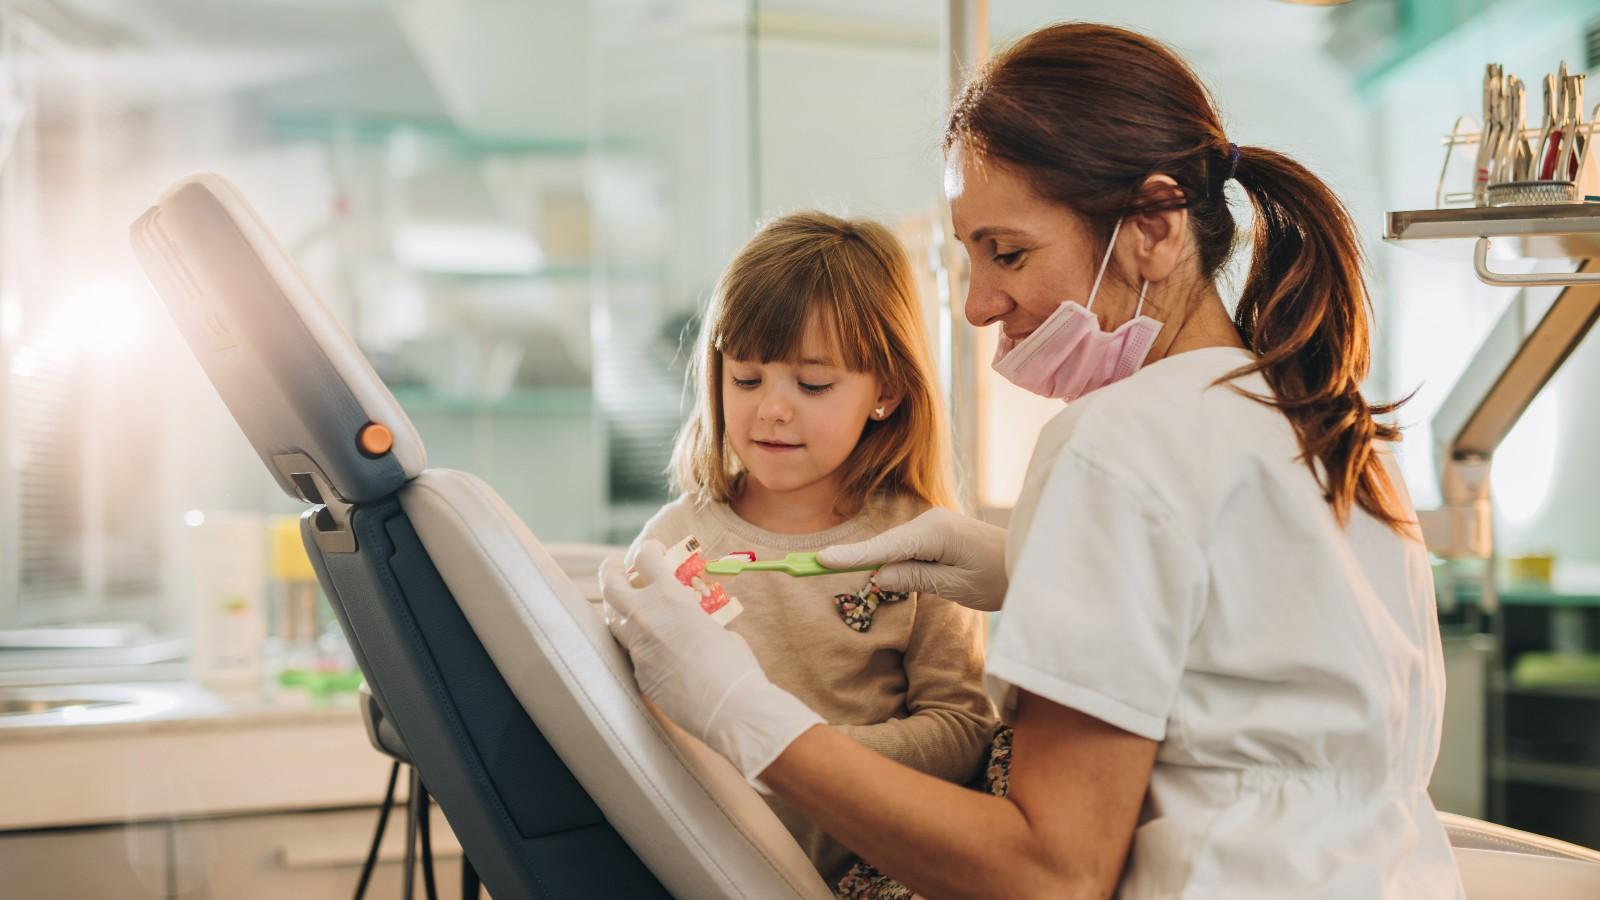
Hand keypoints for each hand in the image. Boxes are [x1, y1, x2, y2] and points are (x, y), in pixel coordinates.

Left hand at [601, 540, 823, 783]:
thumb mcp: (718, 626)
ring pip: (615, 622)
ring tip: (630, 608)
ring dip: (620, 611)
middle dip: (611, 572)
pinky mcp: (639, 675)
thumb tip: (693, 621)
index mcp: (669, 597)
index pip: (646, 558)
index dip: (649, 550)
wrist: (730, 708)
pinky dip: (642, 648)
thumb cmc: (735, 664)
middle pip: (611, 586)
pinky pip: (634, 655)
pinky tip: (659, 653)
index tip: (654, 551)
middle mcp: (645, 618)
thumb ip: (696, 617)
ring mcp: (638, 649)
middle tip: (615, 568)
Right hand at [818, 508, 1009, 610]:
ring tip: (840, 572)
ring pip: (893, 549)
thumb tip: (877, 576)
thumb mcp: (956, 586)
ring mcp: (933, 524)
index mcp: (934, 532)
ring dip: (876, 564)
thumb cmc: (1000, 577)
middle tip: (810, 567)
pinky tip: (879, 572)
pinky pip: (905, 548)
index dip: (850, 557)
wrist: (1032, 561)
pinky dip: (891, 561)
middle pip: (882, 547)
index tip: (818, 561)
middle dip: (855, 560)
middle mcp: (930, 521)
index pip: (883, 549)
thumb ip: (915, 579)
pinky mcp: (936, 533)